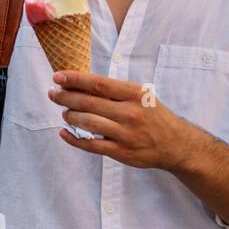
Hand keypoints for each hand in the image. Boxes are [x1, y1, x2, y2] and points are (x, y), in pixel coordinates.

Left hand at [48, 70, 205, 169]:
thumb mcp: (142, 96)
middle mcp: (130, 113)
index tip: (58, 76)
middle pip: (89, 103)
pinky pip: (91, 145)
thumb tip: (81, 84)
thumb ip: (116, 91)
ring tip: (64, 112)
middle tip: (53, 93)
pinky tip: (63, 132)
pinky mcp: (121, 152)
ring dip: (70, 116)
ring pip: (88, 123)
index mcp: (135, 94)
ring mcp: (125, 134)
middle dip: (66, 97)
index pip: (98, 84)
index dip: (75, 79)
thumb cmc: (154, 116)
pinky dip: (73, 138)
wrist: (175, 144)